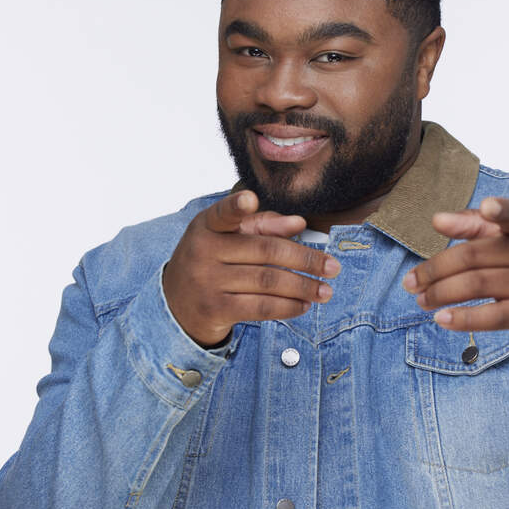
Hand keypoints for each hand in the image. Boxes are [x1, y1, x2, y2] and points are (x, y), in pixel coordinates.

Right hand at [163, 190, 340, 346]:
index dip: (237, 206)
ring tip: (325, 290)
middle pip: (265, 251)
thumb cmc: (212, 261)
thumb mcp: (227, 237)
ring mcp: (207, 282)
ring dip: (303, 287)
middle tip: (332, 266)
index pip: (223, 214)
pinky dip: (288, 306)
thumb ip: (262, 225)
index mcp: (207, 226)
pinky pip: (260, 307)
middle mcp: (203, 251)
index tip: (250, 198)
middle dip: (305, 259)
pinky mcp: (215, 309)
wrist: (176, 304)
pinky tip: (304, 305)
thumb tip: (299, 222)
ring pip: (268, 282)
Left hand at [402, 197, 508, 360]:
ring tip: (420, 299)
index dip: (503, 211)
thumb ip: (477, 225)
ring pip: (477, 285)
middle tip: (411, 281)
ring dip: (440, 293)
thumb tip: (438, 219)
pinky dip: (462, 318)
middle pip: (475, 255)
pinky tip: (441, 318)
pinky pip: (492, 317)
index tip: (486, 207)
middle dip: (435, 268)